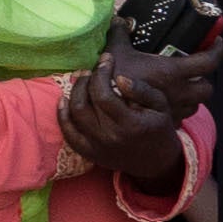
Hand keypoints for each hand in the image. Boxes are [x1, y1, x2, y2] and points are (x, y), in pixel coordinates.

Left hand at [64, 43, 205, 190]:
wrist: (155, 162)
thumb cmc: (158, 128)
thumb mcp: (160, 106)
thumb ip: (142, 90)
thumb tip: (119, 77)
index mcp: (129, 124)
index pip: (103, 94)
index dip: (101, 73)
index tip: (106, 59)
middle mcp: (110, 137)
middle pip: (84, 103)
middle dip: (86, 80)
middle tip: (92, 70)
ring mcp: (97, 147)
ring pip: (74, 115)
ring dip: (73, 93)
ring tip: (83, 80)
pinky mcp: (89, 153)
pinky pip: (69, 133)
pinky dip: (62, 116)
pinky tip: (64, 100)